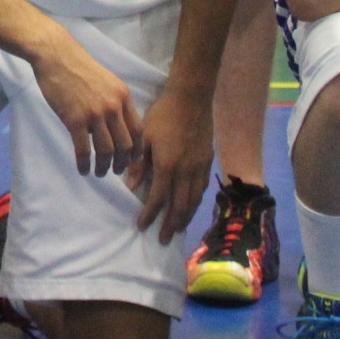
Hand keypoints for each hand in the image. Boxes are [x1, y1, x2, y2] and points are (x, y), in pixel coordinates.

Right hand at [28, 34, 142, 178]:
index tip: (131, 160)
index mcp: (123, 97)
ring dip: (103, 167)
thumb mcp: (107, 81)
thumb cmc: (79, 67)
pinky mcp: (75, 119)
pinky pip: (84, 150)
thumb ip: (115, 102)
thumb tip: (114, 127)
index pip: (138, 131)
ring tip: (99, 172)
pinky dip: (84, 164)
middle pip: (125, 145)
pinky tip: (82, 170)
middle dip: (121, 163)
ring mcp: (94, 114)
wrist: (56, 55)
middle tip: (115, 170)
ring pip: (106, 151)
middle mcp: (113, 107)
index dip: (136, 151)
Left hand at [127, 80, 213, 242]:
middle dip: (170, 225)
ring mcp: (200, 167)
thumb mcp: (143, 136)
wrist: (192, 99)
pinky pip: (202, 189)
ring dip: (185, 217)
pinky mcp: (208, 161)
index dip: (150, 215)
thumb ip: (139, 163)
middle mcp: (186, 171)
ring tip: (178, 229)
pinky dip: (196, 202)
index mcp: (168, 165)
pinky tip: (190, 207)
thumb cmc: (163, 115)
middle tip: (163, 239)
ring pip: (194, 200)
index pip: (158, 198)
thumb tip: (131, 187)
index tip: (142, 226)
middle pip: (179, 206)